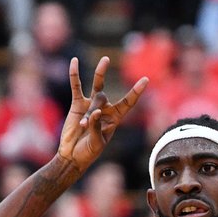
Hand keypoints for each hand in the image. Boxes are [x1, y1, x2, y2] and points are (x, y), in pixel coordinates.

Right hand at [57, 57, 147, 174]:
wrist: (72, 156)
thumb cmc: (88, 153)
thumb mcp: (97, 143)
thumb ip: (97, 128)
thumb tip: (95, 113)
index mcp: (115, 119)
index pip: (128, 103)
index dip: (136, 92)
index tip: (146, 79)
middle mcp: (105, 109)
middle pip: (104, 98)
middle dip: (95, 107)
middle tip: (93, 109)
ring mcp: (91, 105)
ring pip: (97, 86)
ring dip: (101, 73)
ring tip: (106, 60)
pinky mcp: (77, 105)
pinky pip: (76, 87)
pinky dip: (74, 75)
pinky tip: (74, 62)